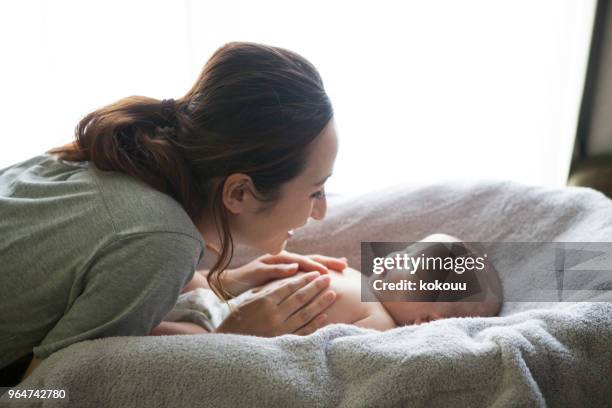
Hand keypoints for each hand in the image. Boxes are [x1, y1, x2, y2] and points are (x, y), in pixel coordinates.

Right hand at [216, 271, 336, 335]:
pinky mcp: (283, 342)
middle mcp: (273, 315)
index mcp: (264, 302)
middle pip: (300, 298)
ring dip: (320, 304)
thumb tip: (288, 282)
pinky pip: (303, 332)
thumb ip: (268, 291)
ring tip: (332, 294)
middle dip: (316, 287)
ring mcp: (280, 330)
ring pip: (305, 314)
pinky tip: (325, 316)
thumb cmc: (238, 321)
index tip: (316, 273)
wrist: (229, 347)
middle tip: (328, 279)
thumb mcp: (250, 302)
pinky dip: (315, 324)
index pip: (289, 287)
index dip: (304, 279)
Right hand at [220, 250, 347, 295]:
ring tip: (322, 269)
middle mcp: (281, 261)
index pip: (313, 263)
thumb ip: (295, 284)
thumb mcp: (279, 287)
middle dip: (325, 262)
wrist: (230, 285)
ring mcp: (270, 263)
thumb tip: (317, 286)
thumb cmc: (257, 288)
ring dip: (307, 265)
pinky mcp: (258, 270)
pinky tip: (293, 269)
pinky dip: (283, 268)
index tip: (346, 265)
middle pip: (307, 259)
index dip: (329, 263)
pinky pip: (272, 269)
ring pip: (292, 262)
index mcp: (288, 265)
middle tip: (342, 265)